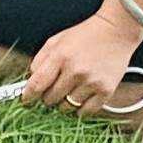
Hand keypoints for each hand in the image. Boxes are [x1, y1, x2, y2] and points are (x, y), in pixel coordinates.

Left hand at [26, 8, 142, 114]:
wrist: (116, 30)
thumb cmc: (85, 35)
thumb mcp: (56, 40)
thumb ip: (40, 60)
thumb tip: (30, 81)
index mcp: (60, 56)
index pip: (37, 84)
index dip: (28, 95)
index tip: (25, 99)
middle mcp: (75, 71)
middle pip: (50, 99)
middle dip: (48, 96)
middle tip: (54, 88)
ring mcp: (92, 82)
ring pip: (66, 107)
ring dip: (64, 102)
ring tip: (70, 89)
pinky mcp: (106, 90)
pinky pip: (85, 111)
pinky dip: (80, 108)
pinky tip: (81, 96)